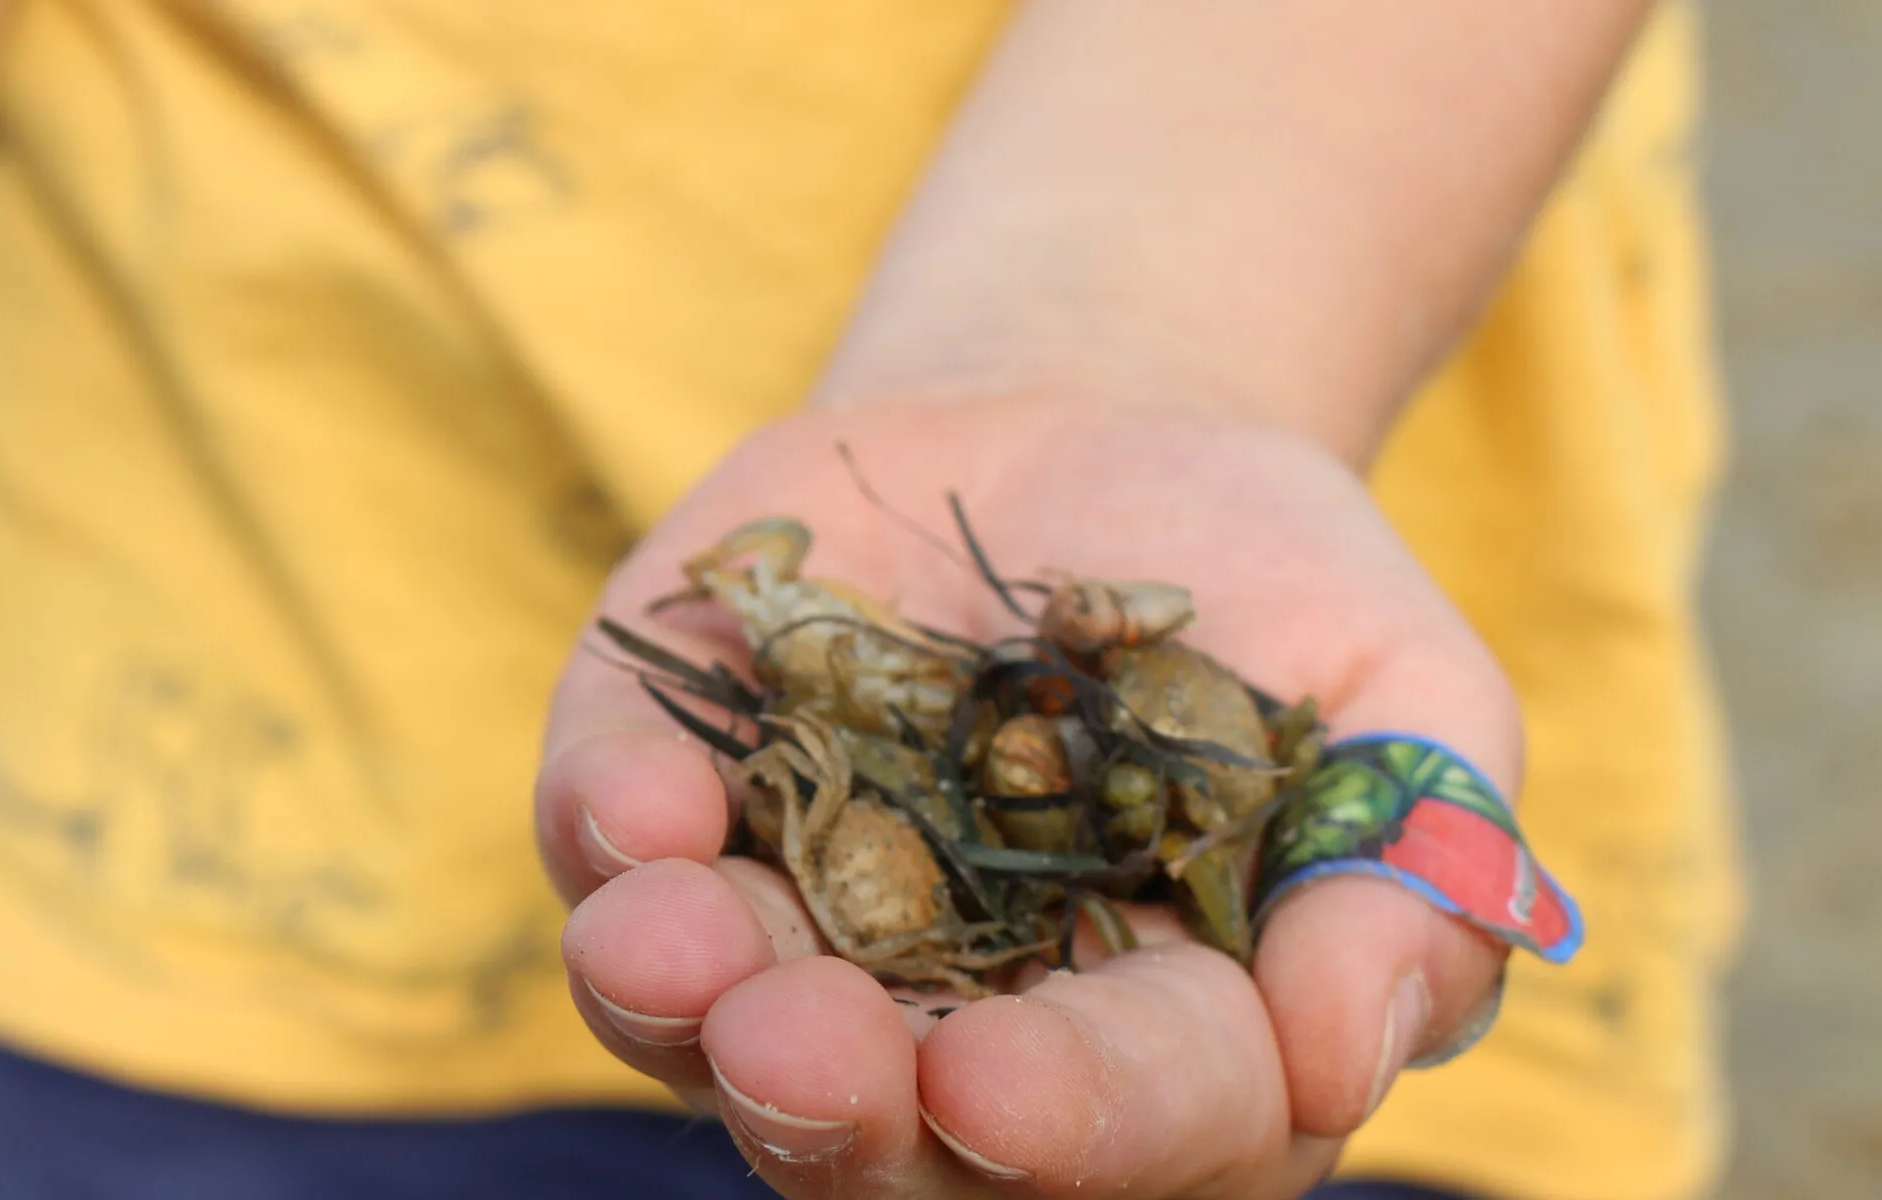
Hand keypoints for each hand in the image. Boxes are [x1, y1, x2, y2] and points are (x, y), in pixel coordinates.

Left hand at [536, 397, 1514, 1196]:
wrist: (1101, 426)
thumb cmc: (1273, 587)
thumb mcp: (1404, 697)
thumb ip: (1408, 871)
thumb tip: (1347, 1055)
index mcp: (1148, 1035)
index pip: (1127, 1115)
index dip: (1073, 1119)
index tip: (998, 1091)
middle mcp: (951, 1014)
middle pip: (883, 1132)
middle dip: (837, 1109)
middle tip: (798, 1057)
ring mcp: (798, 907)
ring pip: (707, 1017)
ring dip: (678, 999)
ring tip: (662, 944)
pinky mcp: (685, 781)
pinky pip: (608, 834)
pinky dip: (609, 828)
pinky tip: (636, 798)